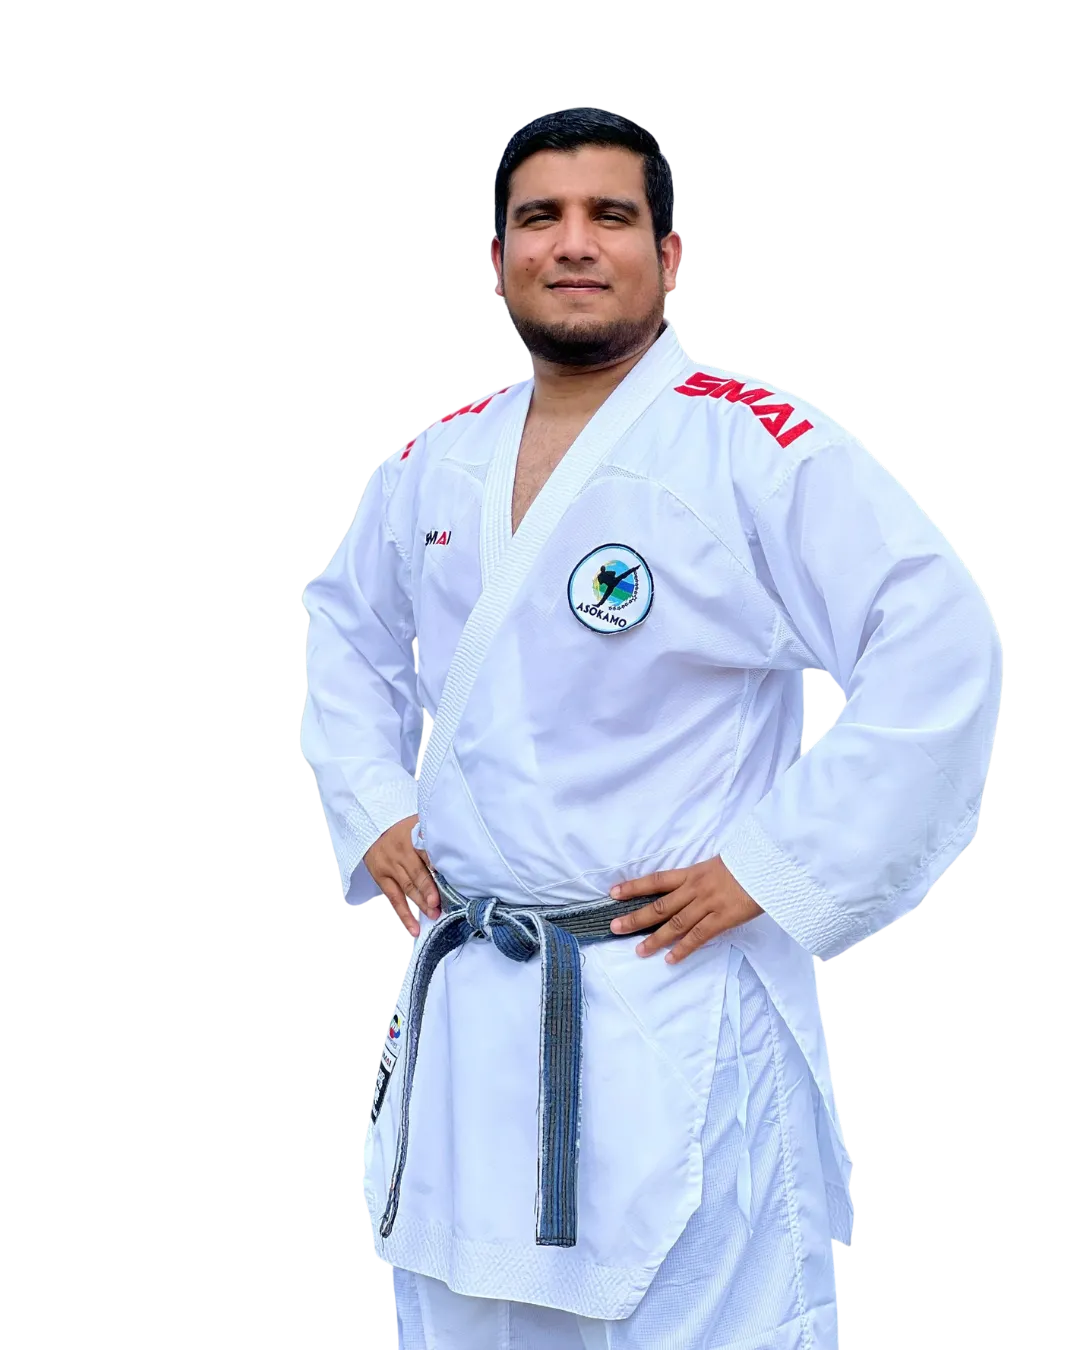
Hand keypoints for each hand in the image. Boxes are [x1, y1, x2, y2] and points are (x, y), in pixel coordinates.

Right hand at [363, 814, 440, 936]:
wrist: (370, 828)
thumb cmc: (403, 828)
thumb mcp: (418, 822)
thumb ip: (435, 833)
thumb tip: (461, 844)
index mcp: (413, 835)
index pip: (428, 853)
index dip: (438, 867)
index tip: (451, 879)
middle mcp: (401, 851)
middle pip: (417, 872)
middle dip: (429, 890)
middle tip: (439, 904)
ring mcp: (390, 866)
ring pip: (407, 888)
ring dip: (420, 904)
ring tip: (432, 916)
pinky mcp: (381, 878)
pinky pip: (393, 899)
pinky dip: (404, 914)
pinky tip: (413, 928)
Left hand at [608, 856, 763, 964]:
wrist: (769, 865)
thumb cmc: (746, 864)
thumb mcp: (717, 865)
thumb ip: (699, 877)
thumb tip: (685, 889)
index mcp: (693, 872)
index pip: (657, 880)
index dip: (634, 886)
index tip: (614, 892)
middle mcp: (695, 888)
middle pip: (659, 905)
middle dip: (635, 917)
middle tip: (614, 927)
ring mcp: (708, 904)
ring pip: (675, 923)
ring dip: (655, 939)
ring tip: (639, 951)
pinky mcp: (723, 918)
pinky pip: (698, 936)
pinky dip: (683, 949)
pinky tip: (670, 959)